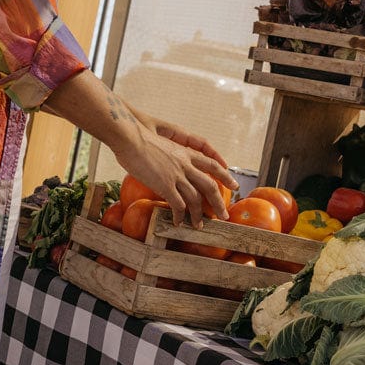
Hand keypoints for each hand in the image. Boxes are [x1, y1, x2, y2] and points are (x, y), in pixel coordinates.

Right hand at [116, 108, 237, 226]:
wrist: (131, 138)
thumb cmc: (139, 140)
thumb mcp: (162, 147)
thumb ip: (169, 158)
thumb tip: (167, 168)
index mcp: (186, 153)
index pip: (212, 165)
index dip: (225, 176)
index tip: (234, 185)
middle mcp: (186, 165)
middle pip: (210, 186)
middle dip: (218, 203)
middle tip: (223, 216)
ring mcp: (177, 175)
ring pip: (196, 199)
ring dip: (198, 215)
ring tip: (199, 226)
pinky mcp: (165, 184)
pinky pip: (177, 205)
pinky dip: (179, 216)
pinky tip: (177, 223)